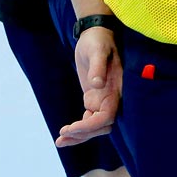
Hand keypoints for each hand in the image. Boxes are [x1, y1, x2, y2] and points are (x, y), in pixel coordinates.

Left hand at [56, 27, 121, 146]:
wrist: (96, 34)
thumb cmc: (98, 41)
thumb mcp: (97, 51)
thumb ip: (98, 66)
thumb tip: (97, 83)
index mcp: (117, 89)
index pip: (107, 116)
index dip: (90, 125)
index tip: (71, 127)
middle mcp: (113, 97)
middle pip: (101, 126)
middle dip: (83, 135)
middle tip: (61, 137)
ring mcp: (104, 99)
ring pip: (95, 126)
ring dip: (79, 136)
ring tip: (59, 142)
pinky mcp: (94, 99)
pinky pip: (89, 120)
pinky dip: (78, 129)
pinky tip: (64, 133)